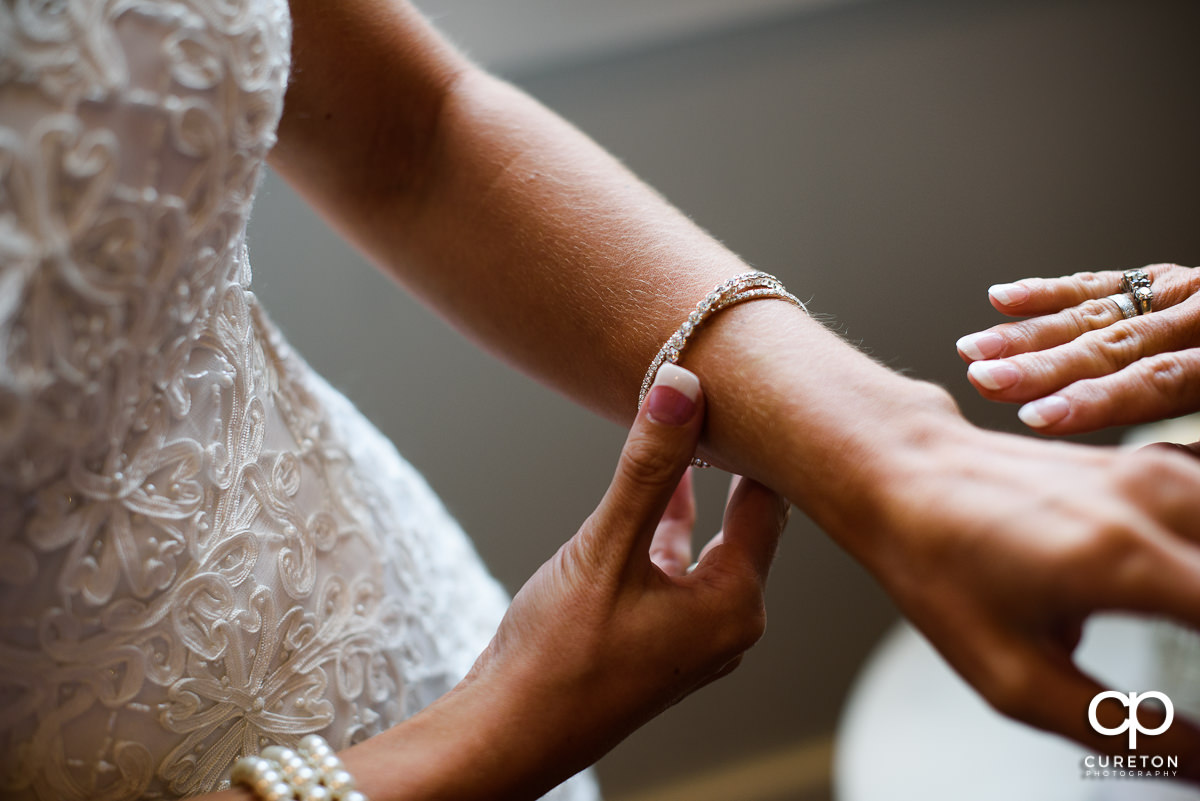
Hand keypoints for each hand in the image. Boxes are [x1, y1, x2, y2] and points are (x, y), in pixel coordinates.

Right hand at [454, 363, 787, 798]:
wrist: (509, 733)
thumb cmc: (559, 658)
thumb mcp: (608, 549)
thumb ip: (649, 468)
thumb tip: (683, 386)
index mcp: (735, 604)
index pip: (770, 502)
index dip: (757, 444)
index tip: (743, 389)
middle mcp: (728, 622)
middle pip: (746, 521)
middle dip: (730, 461)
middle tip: (719, 394)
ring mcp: (694, 633)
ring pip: (711, 542)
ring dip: (697, 491)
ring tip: (687, 428)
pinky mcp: (659, 635)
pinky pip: (680, 565)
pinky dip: (669, 525)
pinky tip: (655, 491)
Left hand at [843, 419, 1199, 775]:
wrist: (901, 471)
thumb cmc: (939, 568)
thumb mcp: (1013, 675)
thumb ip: (1120, 729)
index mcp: (1125, 559)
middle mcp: (1153, 502)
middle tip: (1197, 675)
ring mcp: (1157, 471)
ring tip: (1187, 637)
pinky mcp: (1152, 462)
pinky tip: (1186, 590)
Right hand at [954, 262, 1199, 433]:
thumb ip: (1198, 448)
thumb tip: (1152, 473)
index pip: (1158, 381)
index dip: (1096, 402)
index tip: (1040, 419)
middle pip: (1117, 343)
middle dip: (1044, 366)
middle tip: (988, 382)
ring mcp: (1185, 293)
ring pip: (1099, 312)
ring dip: (1030, 333)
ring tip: (976, 352)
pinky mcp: (1165, 281)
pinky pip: (1103, 283)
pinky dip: (1049, 291)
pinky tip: (1002, 298)